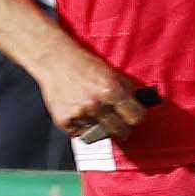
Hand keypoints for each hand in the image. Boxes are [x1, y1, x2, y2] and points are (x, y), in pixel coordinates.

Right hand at [37, 45, 151, 144]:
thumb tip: (139, 105)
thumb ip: (127, 90)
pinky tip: (82, 115)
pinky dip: (83, 128)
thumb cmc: (84, 65)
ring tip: (97, 115)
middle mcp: (95, 104)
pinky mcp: (64, 121)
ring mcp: (79, 114)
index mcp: (111, 90)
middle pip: (120, 131)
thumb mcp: (112, 73)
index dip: (137, 117)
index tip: (135, 117)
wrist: (55, 61)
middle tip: (120, 124)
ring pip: (100, 134)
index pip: (136, 117)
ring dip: (101, 128)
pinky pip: (81, 134)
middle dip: (122, 128)